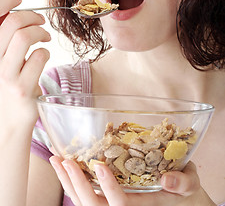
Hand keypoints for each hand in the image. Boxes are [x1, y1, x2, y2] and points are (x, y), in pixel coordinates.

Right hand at [0, 0, 50, 131]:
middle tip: (41, 21)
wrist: (7, 122)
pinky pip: (39, 57)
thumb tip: (16, 18)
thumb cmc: (5, 90)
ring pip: (25, 37)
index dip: (5, 0)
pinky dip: (45, 52)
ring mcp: (5, 76)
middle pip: (12, 23)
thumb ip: (5, 44)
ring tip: (45, 37)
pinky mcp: (22, 88)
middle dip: (31, 16)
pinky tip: (44, 56)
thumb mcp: (0, 64)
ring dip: (41, 32)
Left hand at [49, 156, 215, 205]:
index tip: (98, 166)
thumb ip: (184, 184)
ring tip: (56, 161)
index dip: (109, 188)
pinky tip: (65, 167)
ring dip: (68, 182)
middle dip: (77, 184)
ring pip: (84, 202)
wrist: (178, 201)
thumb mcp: (191, 186)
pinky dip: (72, 183)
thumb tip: (168, 179)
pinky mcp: (107, 200)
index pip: (121, 205)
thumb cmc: (183, 193)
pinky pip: (85, 196)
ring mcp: (112, 205)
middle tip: (64, 161)